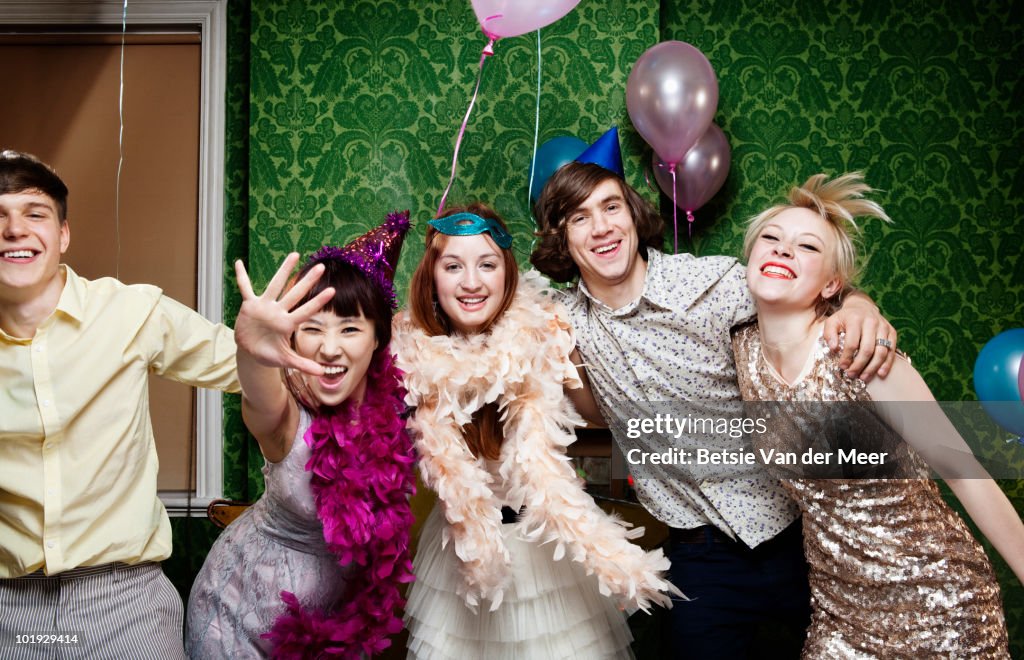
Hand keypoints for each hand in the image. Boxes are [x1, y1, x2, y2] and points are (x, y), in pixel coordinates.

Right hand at [234, 253, 334, 375]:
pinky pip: (244, 288)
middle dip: (307, 281)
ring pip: (275, 284)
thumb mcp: (285, 360)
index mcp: (287, 324)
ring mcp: (264, 307)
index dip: (318, 301)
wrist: (251, 352)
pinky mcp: (250, 306)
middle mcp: (278, 312)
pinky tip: (238, 263)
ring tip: (295, 255)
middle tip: (322, 266)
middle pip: (295, 293)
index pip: (306, 311)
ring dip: (284, 270)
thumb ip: (303, 365)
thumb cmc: (269, 354)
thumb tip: (322, 374)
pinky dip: (241, 277)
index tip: (332, 290)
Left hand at [823, 294, 896, 380]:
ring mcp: (883, 327)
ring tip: (864, 378)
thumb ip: (829, 334)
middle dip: (859, 365)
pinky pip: (891, 350)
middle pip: (867, 349)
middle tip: (852, 375)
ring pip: (881, 351)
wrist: (862, 306)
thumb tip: (833, 348)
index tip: (842, 367)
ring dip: (872, 367)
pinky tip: (880, 373)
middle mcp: (871, 322)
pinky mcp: (892, 332)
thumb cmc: (845, 318)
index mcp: (855, 319)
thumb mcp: (832, 322)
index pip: (852, 342)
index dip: (847, 357)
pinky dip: (887, 363)